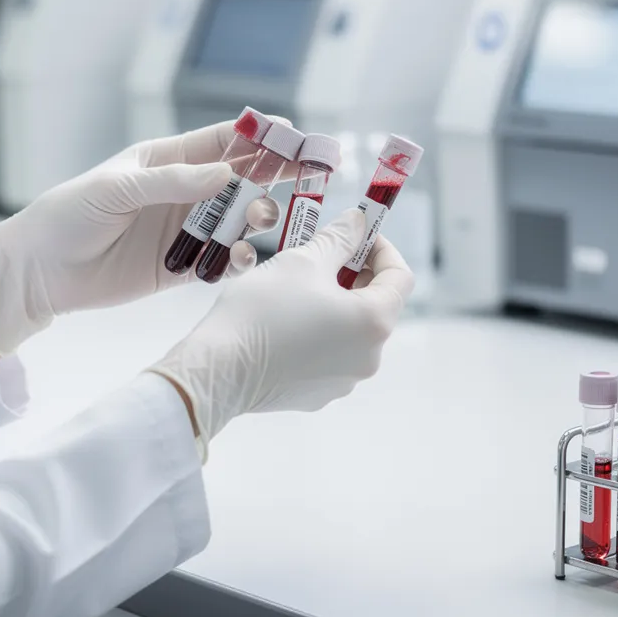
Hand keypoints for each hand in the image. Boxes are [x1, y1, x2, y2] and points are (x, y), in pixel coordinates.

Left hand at [0, 121, 291, 355]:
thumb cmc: (69, 216)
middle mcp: (183, 192)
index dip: (263, 137)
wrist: (41, 272)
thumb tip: (227, 173)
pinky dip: (240, 260)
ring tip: (263, 222)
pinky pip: (223, 261)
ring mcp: (185, 230)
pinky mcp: (182, 268)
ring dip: (259, 218)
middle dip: (279, 174)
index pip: (225, 142)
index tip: (298, 135)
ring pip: (239, 220)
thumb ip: (173, 182)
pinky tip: (246, 260)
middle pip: (244, 178)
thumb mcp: (117, 189)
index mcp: (167, 160)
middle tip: (314, 175)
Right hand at [148, 209, 413, 456]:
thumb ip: (339, 238)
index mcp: (374, 323)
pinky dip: (318, 332)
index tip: (357, 233)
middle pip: (376, 305)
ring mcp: (344, 381)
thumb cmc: (262, 311)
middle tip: (325, 253)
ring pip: (350, 330)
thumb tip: (358, 222)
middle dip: (355, 274)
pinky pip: (328, 354)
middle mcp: (368, 358)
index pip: (400, 277)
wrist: (218, 369)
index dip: (381, 248)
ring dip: (335, 303)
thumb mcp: (303, 261)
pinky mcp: (317, 394)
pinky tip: (287, 318)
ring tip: (300, 285)